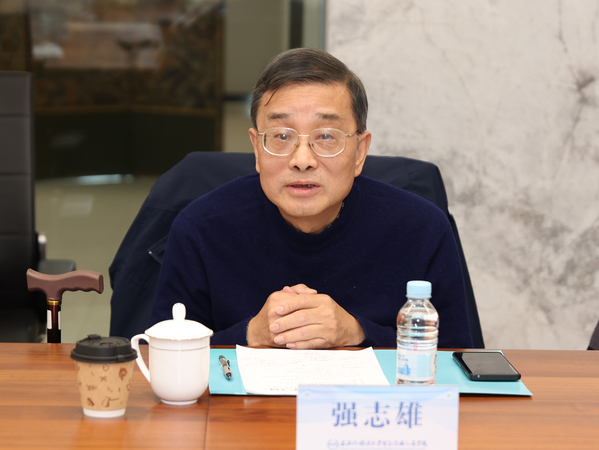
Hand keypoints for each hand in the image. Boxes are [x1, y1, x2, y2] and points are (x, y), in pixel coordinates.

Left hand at [247, 284, 364, 348]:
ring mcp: (328, 328)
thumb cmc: (329, 312)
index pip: (303, 300)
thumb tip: (285, 290)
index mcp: (323, 300)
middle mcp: (327, 313)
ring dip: (289, 335)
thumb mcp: (320, 300)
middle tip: (273, 326)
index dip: (288, 305)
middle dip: (285, 322)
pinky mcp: (328, 341)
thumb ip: (302, 294)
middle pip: (302, 317)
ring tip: (277, 338)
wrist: (349, 327)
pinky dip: (299, 344)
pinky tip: (289, 344)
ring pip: (305, 332)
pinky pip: (311, 343)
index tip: (277, 309)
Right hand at [247, 284, 315, 346]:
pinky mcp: (275, 338)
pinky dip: (303, 338)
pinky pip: (293, 338)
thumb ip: (299, 290)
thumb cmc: (273, 311)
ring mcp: (274, 325)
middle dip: (313, 318)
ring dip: (310, 328)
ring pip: (298, 327)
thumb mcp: (283, 295)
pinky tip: (311, 337)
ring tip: (319, 328)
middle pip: (301, 314)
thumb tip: (314, 292)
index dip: (312, 305)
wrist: (256, 330)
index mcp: (277, 298)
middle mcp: (274, 311)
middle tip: (324, 320)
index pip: (301, 300)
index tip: (321, 309)